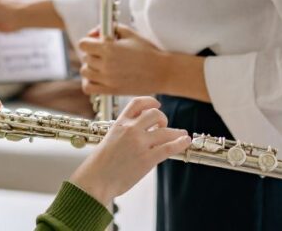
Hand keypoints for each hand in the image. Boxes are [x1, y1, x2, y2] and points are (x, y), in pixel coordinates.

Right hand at [69, 96, 190, 206]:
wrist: (96, 179)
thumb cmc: (100, 164)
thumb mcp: (109, 139)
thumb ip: (124, 133)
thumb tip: (143, 133)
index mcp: (119, 123)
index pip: (138, 103)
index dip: (150, 102)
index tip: (157, 105)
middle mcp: (130, 130)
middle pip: (155, 114)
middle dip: (163, 119)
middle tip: (164, 126)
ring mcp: (139, 144)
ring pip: (165, 131)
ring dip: (176, 132)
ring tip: (181, 135)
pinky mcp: (147, 159)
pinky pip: (169, 147)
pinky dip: (180, 143)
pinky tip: (185, 141)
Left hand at [78, 25, 209, 100]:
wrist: (162, 72)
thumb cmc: (148, 51)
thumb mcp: (130, 33)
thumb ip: (110, 29)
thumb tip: (94, 33)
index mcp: (109, 48)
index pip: (83, 44)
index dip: (89, 42)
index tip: (97, 43)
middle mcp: (105, 64)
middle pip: (85, 57)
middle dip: (93, 53)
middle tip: (105, 54)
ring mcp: (107, 78)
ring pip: (85, 72)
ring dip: (90, 67)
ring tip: (102, 66)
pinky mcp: (111, 90)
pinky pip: (88, 87)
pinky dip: (89, 82)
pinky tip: (98, 78)